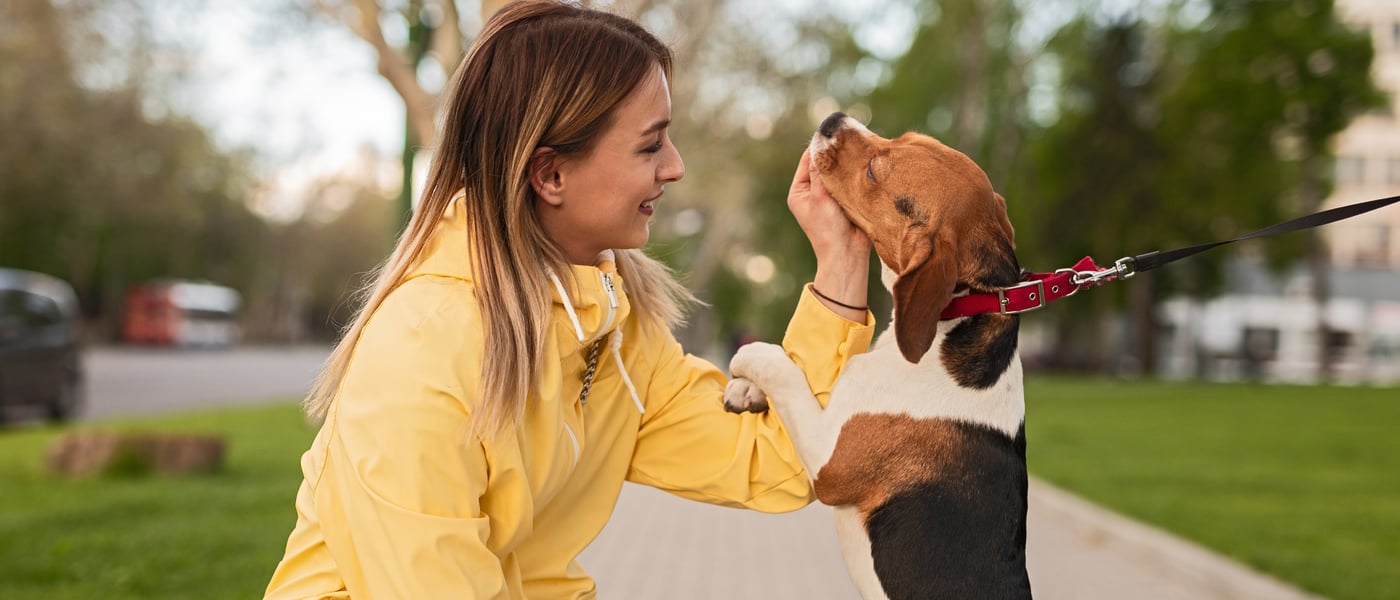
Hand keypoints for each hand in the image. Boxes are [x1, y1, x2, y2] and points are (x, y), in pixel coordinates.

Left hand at [787, 149, 869, 319]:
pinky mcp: (847, 201)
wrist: (846, 254)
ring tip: (858, 149)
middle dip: (836, 154)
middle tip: (849, 137)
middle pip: (824, 165)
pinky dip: (856, 174)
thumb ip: (820, 172)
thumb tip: (820, 146)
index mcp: (799, 191)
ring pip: (839, 172)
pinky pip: (851, 182)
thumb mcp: (819, 197)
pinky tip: (865, 164)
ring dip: (847, 164)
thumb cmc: (828, 229)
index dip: (819, 147)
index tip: (832, 132)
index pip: (807, 161)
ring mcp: (830, 196)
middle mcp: (813, 192)